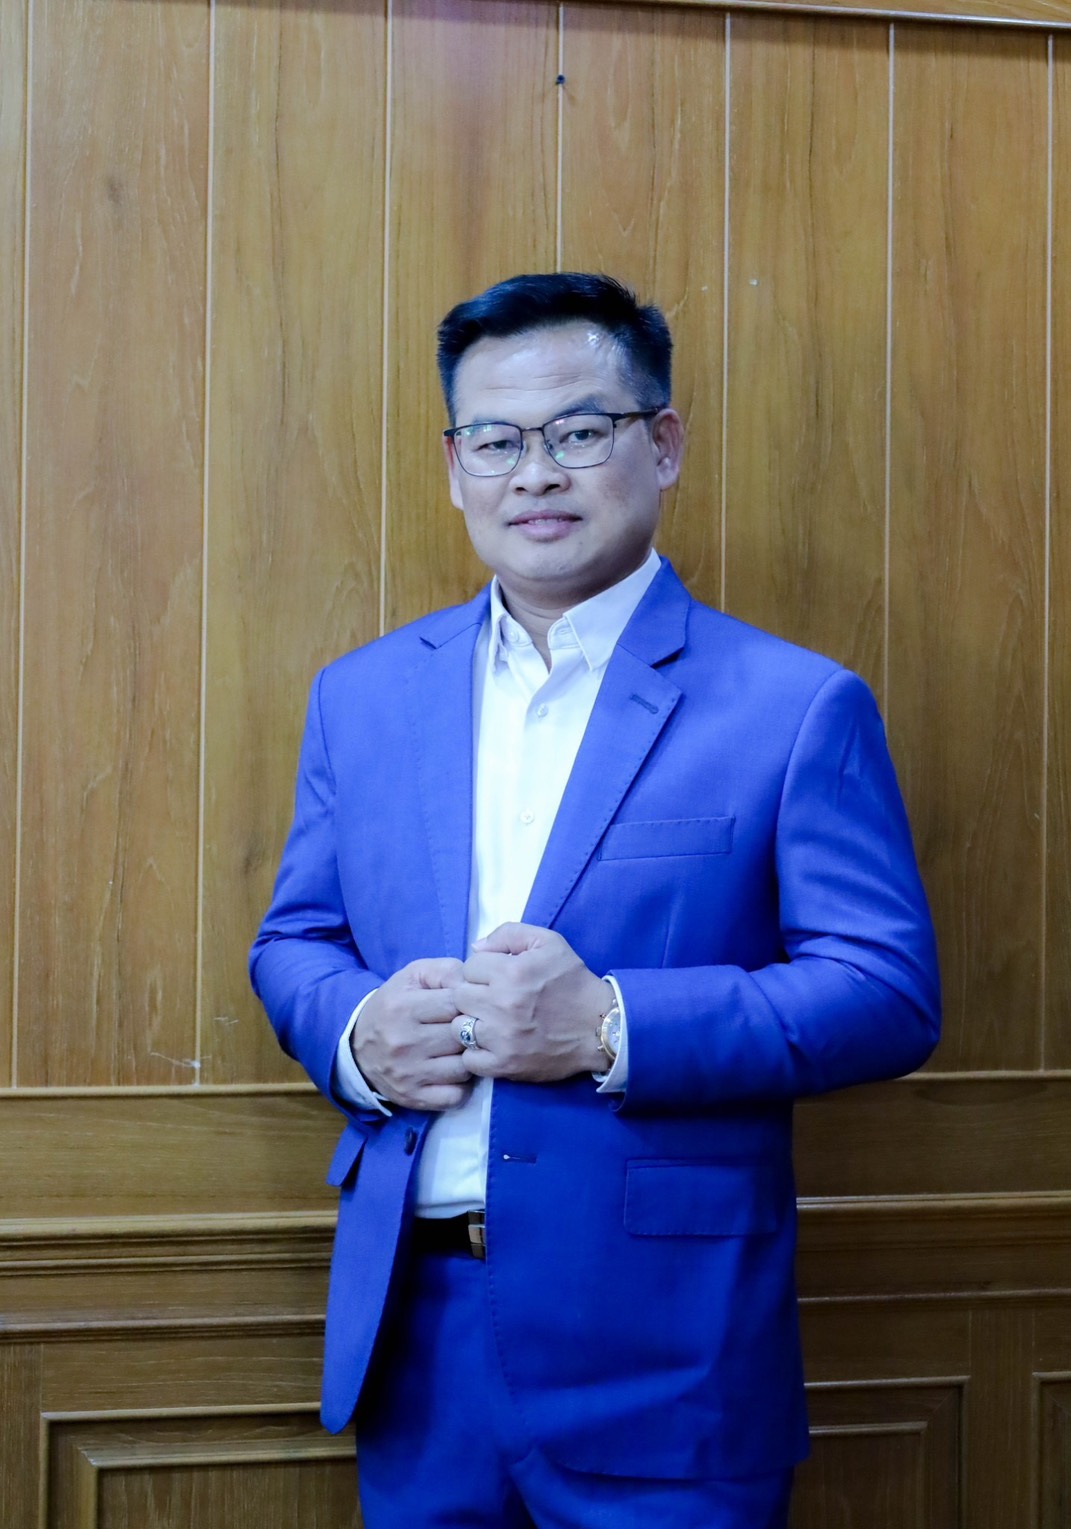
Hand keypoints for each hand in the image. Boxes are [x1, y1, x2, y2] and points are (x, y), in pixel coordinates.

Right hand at [352, 957, 471, 1110]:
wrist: (357, 1047)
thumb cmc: (395, 1005)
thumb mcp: (413, 977)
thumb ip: (446, 971)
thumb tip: (473, 984)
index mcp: (403, 1007)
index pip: (456, 1002)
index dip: (468, 1002)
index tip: (467, 1005)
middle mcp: (404, 1042)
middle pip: (462, 1036)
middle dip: (472, 1031)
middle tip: (469, 1028)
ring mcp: (409, 1074)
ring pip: (464, 1067)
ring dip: (469, 1059)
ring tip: (461, 1050)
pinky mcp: (414, 1097)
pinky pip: (456, 1096)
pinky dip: (462, 1086)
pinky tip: (453, 1073)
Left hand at [446, 923, 610, 1082]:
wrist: (599, 1027)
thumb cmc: (572, 982)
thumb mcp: (548, 942)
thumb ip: (508, 934)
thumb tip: (475, 947)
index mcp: (512, 972)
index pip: (470, 966)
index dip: (482, 970)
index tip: (497, 977)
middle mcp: (502, 1005)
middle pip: (459, 996)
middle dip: (474, 994)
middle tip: (492, 999)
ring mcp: (501, 1038)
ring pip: (459, 1026)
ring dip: (472, 1023)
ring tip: (490, 1021)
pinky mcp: (505, 1064)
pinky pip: (469, 1059)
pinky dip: (476, 1052)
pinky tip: (492, 1044)